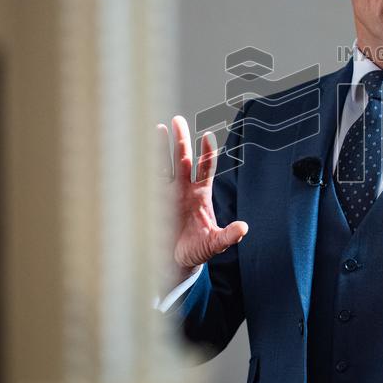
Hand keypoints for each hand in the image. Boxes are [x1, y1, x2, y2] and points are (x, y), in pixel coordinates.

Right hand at [158, 115, 247, 276]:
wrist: (176, 261)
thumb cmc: (198, 249)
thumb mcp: (215, 243)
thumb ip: (228, 236)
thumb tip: (244, 228)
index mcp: (201, 194)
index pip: (205, 167)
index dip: (206, 152)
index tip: (207, 135)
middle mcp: (184, 188)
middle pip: (182, 159)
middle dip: (180, 140)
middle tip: (177, 121)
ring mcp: (167, 193)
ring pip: (164, 165)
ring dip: (160, 148)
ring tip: (158, 129)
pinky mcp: (153, 202)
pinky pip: (149, 181)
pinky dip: (144, 168)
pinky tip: (139, 153)